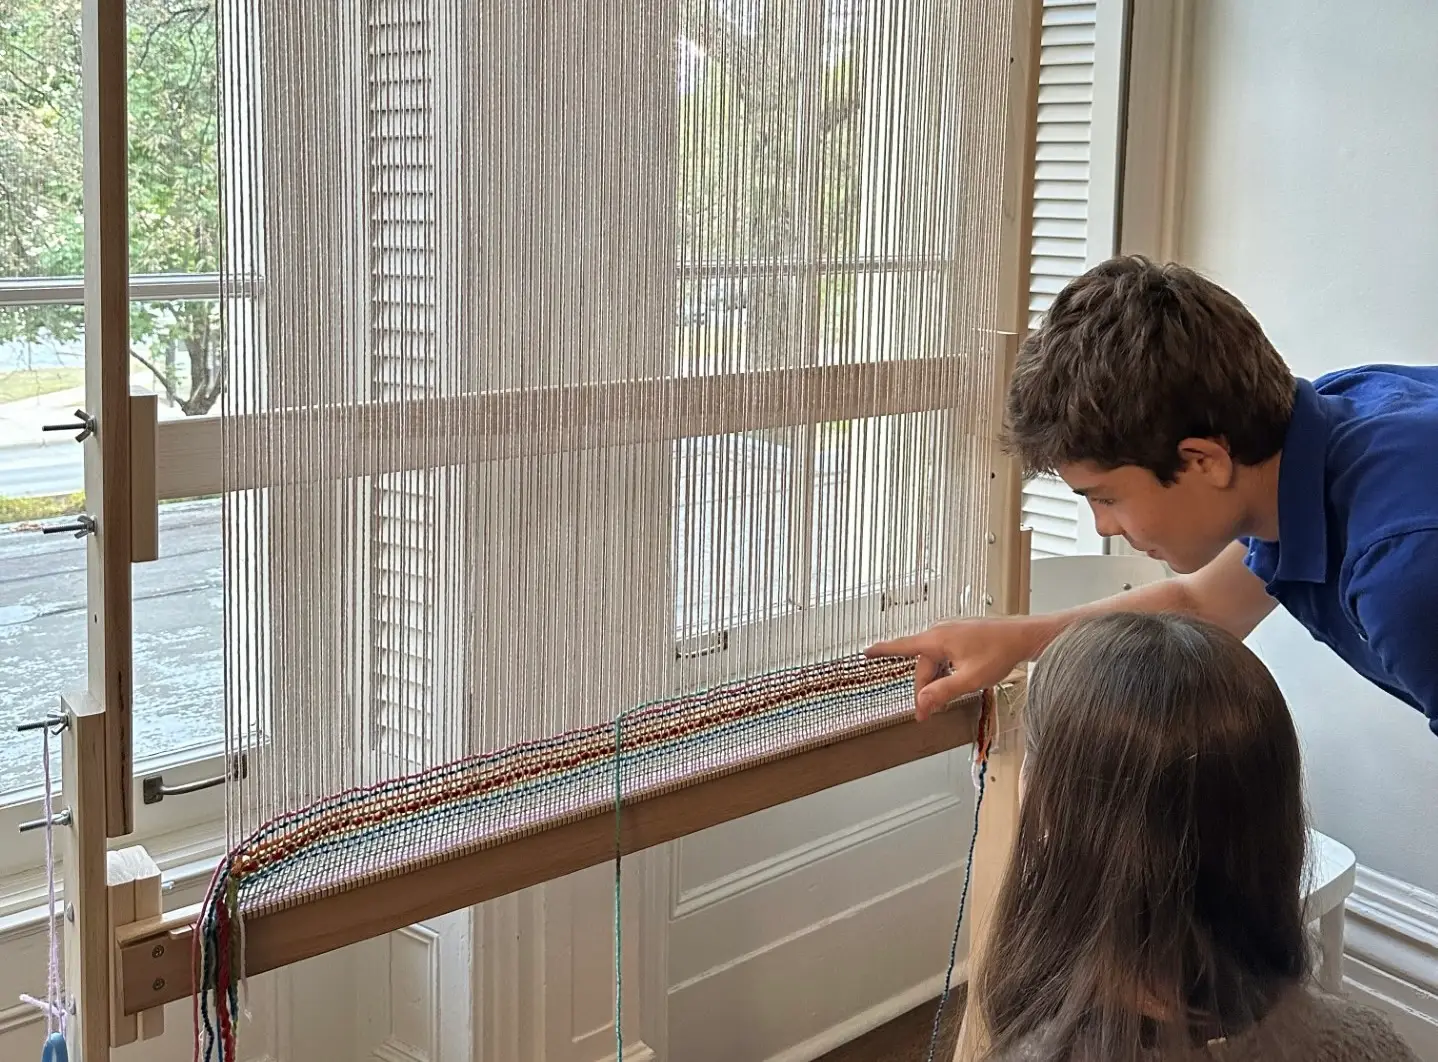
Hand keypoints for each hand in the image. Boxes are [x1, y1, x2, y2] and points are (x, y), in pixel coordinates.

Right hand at [866, 618, 1039, 720]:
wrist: (1023, 636)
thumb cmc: (999, 652)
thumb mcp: (970, 679)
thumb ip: (942, 692)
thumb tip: (921, 702)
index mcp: (936, 639)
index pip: (901, 646)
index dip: (881, 650)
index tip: (865, 652)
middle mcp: (940, 632)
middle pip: (922, 666)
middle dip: (924, 690)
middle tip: (928, 714)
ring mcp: (951, 631)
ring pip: (934, 662)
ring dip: (937, 681)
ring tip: (948, 698)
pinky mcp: (961, 634)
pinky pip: (944, 655)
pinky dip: (946, 671)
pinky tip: (958, 680)